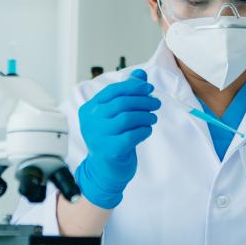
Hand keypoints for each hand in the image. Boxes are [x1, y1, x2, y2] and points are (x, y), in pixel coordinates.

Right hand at [76, 69, 159, 208]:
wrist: (105, 169)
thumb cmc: (111, 139)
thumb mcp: (116, 115)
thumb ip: (127, 94)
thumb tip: (140, 75)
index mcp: (90, 109)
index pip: (112, 91)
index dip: (133, 87)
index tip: (149, 88)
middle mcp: (91, 121)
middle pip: (121, 103)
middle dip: (143, 101)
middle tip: (156, 103)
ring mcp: (98, 136)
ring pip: (127, 118)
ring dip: (145, 115)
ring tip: (153, 117)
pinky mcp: (109, 150)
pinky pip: (132, 135)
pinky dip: (144, 130)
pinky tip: (147, 130)